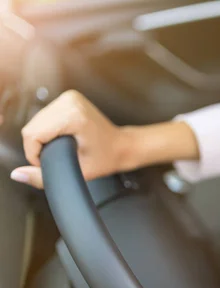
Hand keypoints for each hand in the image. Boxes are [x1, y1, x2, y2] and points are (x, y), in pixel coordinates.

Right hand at [10, 90, 130, 188]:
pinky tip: (61, 138)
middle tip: (56, 157)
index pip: (33, 134)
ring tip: (60, 148)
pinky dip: (47, 129)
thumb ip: (43, 177)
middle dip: (38, 146)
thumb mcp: (77, 173)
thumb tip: (18, 174)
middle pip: (32, 126)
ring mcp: (69, 98)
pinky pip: (44, 116)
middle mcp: (70, 102)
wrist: (122, 146)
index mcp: (74, 117)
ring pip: (36, 121)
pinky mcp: (68, 98)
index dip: (35, 153)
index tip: (49, 162)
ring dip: (42, 138)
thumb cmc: (106, 159)